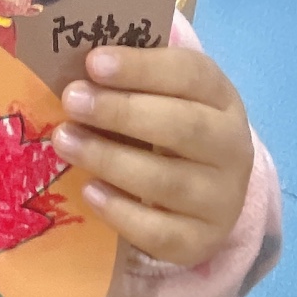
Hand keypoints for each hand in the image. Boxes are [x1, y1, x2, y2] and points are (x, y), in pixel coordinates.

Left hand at [52, 46, 254, 268]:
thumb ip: (127, 74)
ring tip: (64, 141)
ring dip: (109, 159)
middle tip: (71, 100)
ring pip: (167, 181)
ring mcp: (221, 198)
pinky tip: (90, 191)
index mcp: (220, 96)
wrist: (203, 186)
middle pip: (183, 127)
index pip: (189, 74)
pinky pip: (160, 232)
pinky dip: (121, 212)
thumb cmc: (164, 120)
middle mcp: (231, 147)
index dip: (141, 67)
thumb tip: (72, 55)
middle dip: (121, 112)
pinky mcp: (201, 241)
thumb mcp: (158, 91)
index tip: (93, 62)